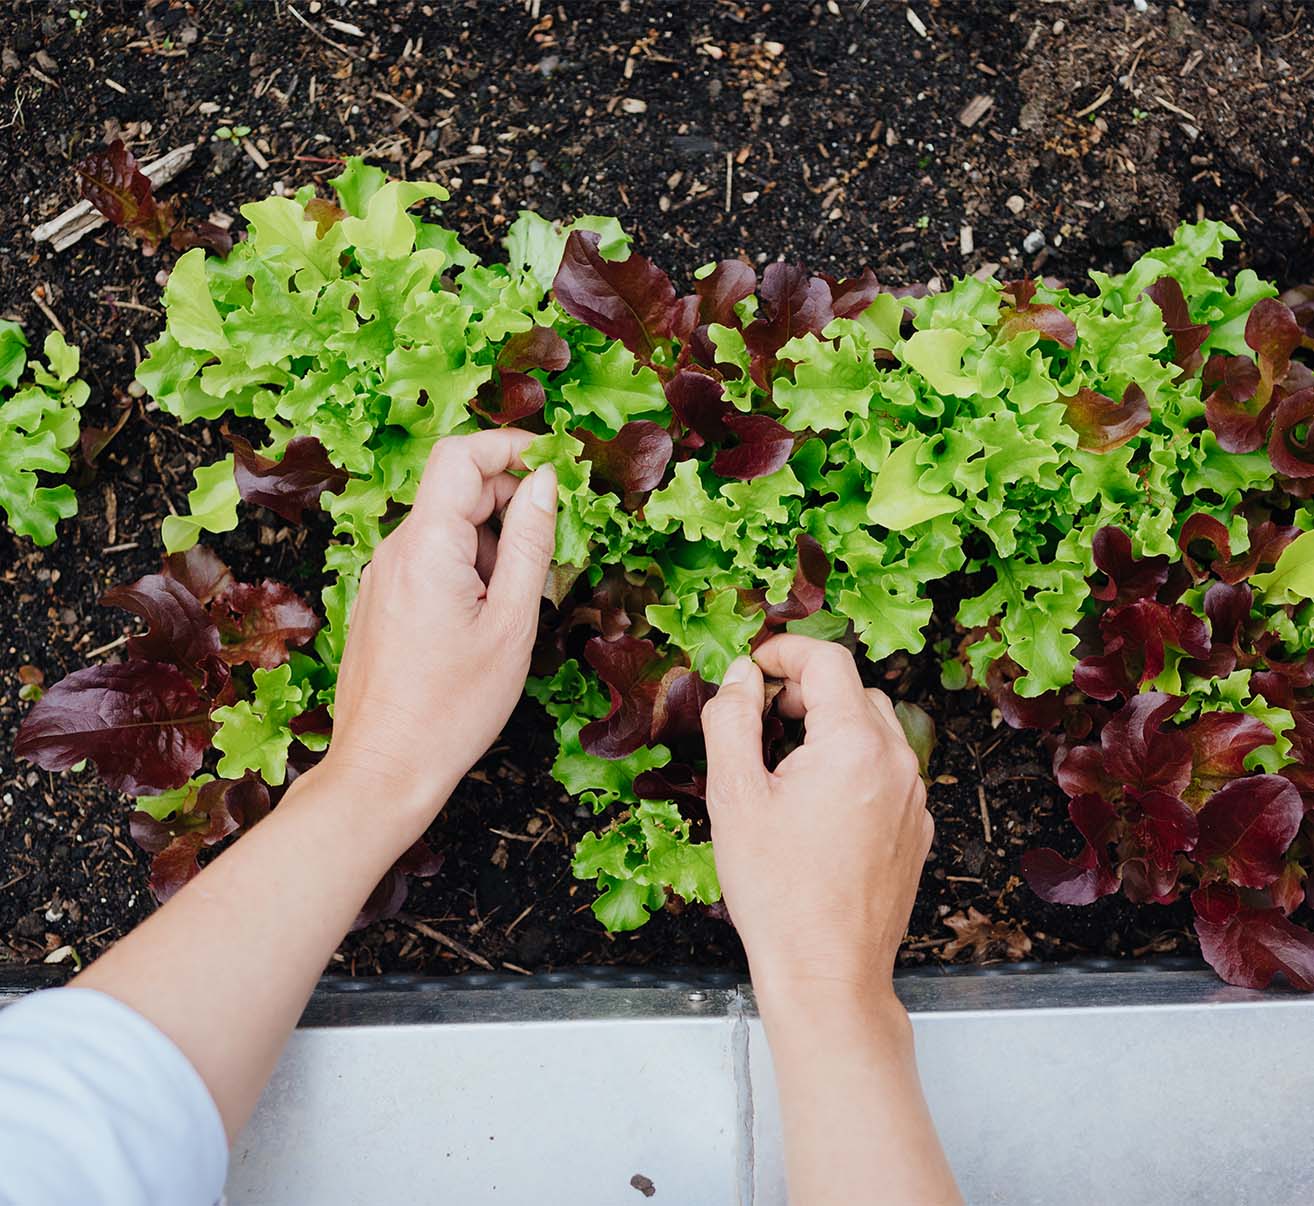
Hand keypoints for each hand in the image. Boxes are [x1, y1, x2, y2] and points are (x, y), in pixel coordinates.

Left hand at [323, 430, 556, 822]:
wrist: (385, 768)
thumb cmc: (453, 707)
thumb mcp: (512, 622)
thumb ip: (529, 543)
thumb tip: (544, 481)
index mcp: (425, 546)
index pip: (460, 454)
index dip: (509, 446)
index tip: (553, 464)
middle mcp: (394, 550)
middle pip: (456, 489)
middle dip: (509, 502)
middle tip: (553, 546)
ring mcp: (382, 576)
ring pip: (446, 528)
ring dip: (491, 543)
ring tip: (517, 603)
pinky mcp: (381, 601)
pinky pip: (429, 559)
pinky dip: (467, 568)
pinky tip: (486, 619)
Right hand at [700, 634, 932, 1004]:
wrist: (827, 972)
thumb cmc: (777, 891)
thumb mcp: (734, 795)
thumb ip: (733, 719)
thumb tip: (741, 676)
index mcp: (855, 744)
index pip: (828, 661)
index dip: (784, 651)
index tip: (752, 666)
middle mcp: (897, 763)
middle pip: (854, 691)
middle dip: (805, 689)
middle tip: (759, 715)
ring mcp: (913, 798)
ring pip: (874, 730)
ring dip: (829, 725)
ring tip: (782, 760)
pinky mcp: (915, 829)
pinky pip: (886, 771)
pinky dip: (851, 763)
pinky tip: (813, 801)